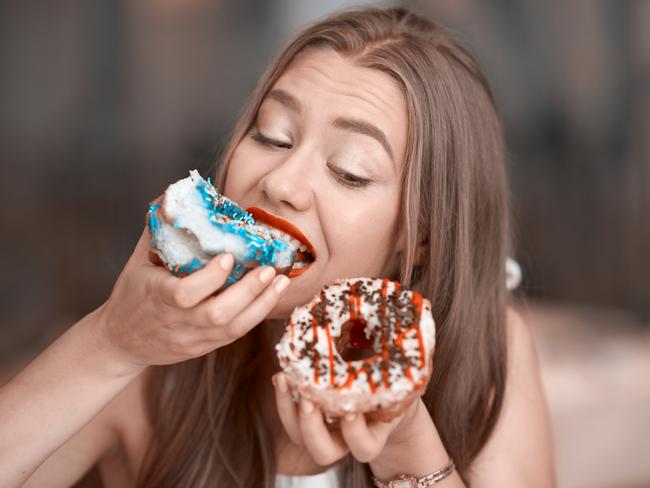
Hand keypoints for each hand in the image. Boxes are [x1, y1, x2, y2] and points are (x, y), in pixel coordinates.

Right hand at [95, 227, 290, 370]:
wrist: (122, 342)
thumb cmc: (132, 294)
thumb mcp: (138, 261)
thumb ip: (157, 231)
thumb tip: (173, 194)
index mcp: (157, 298)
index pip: (185, 294)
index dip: (210, 278)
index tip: (230, 256)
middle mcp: (176, 322)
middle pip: (217, 315)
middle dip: (249, 291)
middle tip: (270, 268)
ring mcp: (192, 339)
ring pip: (232, 329)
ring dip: (261, 304)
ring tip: (281, 281)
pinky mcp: (203, 347)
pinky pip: (234, 335)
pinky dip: (256, 314)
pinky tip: (271, 295)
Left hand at [271, 372, 419, 465]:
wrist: (384, 388)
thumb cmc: (394, 383)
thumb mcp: (401, 379)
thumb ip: (402, 373)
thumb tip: (406, 337)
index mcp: (372, 435)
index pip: (364, 448)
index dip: (355, 434)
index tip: (351, 412)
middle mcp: (343, 439)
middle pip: (323, 453)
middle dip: (312, 428)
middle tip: (308, 400)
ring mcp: (323, 429)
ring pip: (298, 438)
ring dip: (286, 411)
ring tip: (283, 380)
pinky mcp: (308, 413)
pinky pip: (289, 414)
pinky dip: (282, 396)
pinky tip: (281, 375)